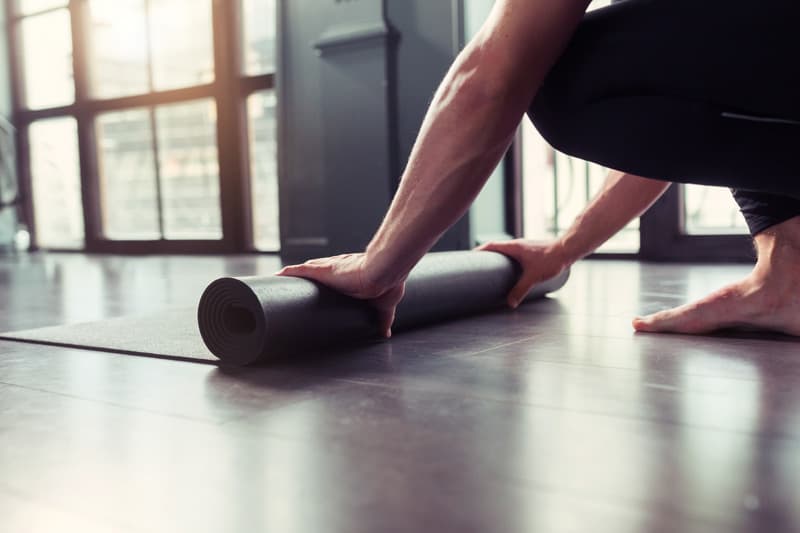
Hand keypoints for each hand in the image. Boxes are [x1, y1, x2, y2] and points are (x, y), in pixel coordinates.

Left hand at [276, 253, 404, 338]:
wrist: (383, 273)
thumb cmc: (386, 283)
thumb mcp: (384, 304)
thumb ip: (384, 318)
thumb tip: (385, 333)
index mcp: (350, 276)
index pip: (331, 279)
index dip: (324, 284)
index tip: (317, 292)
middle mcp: (336, 270)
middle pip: (313, 273)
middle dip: (304, 281)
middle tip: (294, 292)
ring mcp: (327, 269)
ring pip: (303, 272)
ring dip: (292, 278)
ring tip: (281, 286)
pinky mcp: (320, 270)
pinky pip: (297, 270)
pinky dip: (286, 273)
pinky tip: (276, 277)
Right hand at [477, 239, 570, 307]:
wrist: (568, 249)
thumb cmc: (551, 259)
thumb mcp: (533, 277)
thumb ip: (520, 290)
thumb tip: (510, 303)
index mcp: (514, 247)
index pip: (491, 246)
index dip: (479, 251)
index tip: (469, 257)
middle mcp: (518, 245)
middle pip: (496, 248)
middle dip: (486, 256)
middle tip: (478, 266)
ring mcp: (525, 247)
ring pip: (507, 251)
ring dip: (498, 258)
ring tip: (493, 269)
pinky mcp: (532, 251)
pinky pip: (515, 254)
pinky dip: (509, 260)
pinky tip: (513, 269)